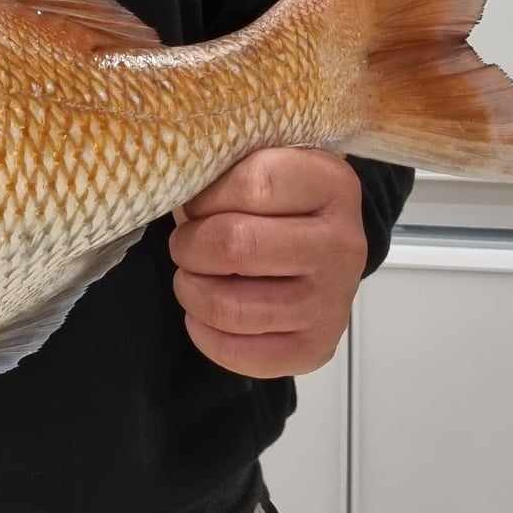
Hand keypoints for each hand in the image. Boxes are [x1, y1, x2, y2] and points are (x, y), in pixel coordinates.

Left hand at [168, 148, 365, 378]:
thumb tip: (171, 187)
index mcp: (330, 185)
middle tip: (183, 244)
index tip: (194, 202)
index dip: (205, 196)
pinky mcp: (318, 347)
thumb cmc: (278, 194)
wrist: (324, 239)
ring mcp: (333, 301)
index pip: (252, 185)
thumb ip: (223, 164)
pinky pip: (245, 355)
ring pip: (233, 307)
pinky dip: (207, 336)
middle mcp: (341, 245)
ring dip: (192, 292)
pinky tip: (201, 315)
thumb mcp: (260, 157)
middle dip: (189, 247)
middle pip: (235, 247)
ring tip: (190, 277)